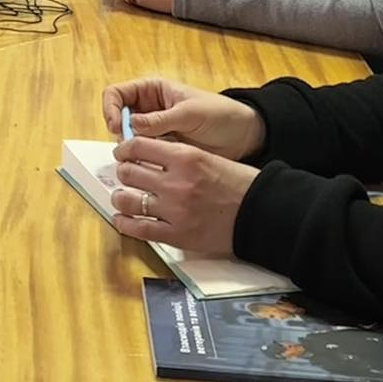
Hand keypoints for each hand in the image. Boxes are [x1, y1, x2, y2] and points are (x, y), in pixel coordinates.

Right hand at [102, 76, 264, 160]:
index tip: (116, 126)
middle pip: (117, 118)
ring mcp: (153, 131)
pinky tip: (148, 167)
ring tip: (141, 159)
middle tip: (127, 148)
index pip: (116, 94)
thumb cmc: (221, 115)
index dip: (111, 108)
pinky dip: (140, 161)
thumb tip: (131, 124)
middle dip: (118, 133)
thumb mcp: (190, 113)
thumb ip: (161, 119)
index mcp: (152, 90)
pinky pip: (141, 154)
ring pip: (126, 139)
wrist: (244, 137)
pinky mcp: (161, 149)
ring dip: (128, 149)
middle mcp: (148, 109)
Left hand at [109, 136, 259, 255]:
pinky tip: (121, 219)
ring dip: (120, 197)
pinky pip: (139, 229)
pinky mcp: (177, 235)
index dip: (125, 149)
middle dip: (124, 172)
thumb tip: (148, 156)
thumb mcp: (209, 158)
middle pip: (129, 172)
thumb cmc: (239, 185)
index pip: (138, 146)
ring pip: (128, 200)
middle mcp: (176, 183)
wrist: (262, 214)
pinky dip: (125, 224)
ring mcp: (174, 210)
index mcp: (186, 157)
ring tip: (122, 196)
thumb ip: (179, 156)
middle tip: (126, 174)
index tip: (123, 153)